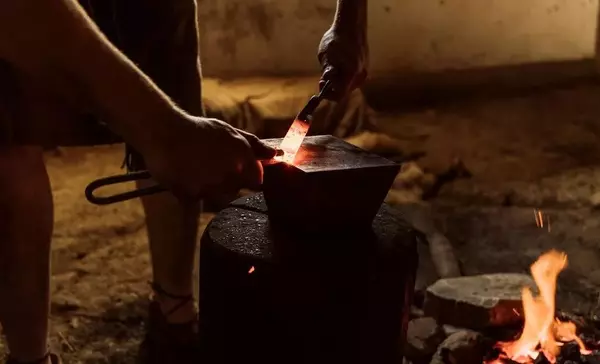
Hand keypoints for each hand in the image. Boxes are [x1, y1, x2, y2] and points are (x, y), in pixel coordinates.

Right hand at [141, 112, 278, 200]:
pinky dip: (190, 192)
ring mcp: (212, 186)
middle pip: (235, 190)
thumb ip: (254, 146)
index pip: (256, 182)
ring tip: (195, 169)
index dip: (246, 178)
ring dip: (208, 188)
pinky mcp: (193, 195)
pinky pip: (196, 199)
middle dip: (225, 182)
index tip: (234, 172)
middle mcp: (231, 174)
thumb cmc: (199, 131)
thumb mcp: (229, 133)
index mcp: (243, 159)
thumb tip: (276, 155)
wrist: (165, 132)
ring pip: (216, 196)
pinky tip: (184, 175)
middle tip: (208, 166)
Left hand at [318, 26, 367, 100]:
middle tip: (322, 78)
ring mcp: (364, 71)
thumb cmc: (336, 39)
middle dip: (333, 87)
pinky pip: (353, 76)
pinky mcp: (365, 66)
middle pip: (345, 91)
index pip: (340, 95)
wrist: (351, 25)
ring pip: (349, 84)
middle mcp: (361, 75)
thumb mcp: (325, 56)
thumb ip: (326, 71)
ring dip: (338, 81)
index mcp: (351, 74)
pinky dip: (344, 75)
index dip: (329, 94)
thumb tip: (326, 82)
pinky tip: (339, 63)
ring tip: (330, 68)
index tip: (321, 84)